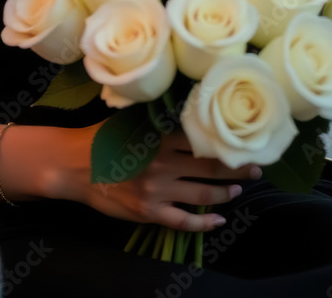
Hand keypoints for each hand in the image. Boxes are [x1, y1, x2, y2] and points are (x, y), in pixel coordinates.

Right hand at [63, 123, 260, 233]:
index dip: (226, 143)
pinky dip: (205, 224)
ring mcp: (158, 191)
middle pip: (210, 168)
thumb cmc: (102, 138)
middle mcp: (164, 164)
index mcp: (161, 138)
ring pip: (203, 195)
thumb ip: (157, 119)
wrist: (75, 165)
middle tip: (255, 168)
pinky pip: (184, 222)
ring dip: (225, 193)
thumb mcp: (131, 120)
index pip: (203, 141)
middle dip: (237, 169)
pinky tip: (218, 221)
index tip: (245, 142)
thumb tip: (186, 107)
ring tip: (239, 189)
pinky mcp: (150, 212)